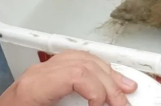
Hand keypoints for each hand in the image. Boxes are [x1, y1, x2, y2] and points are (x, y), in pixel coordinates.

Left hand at [0, 51, 136, 105]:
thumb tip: (101, 104)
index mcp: (35, 86)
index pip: (77, 73)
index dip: (98, 89)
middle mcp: (38, 73)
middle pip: (84, 65)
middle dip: (109, 85)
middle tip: (124, 103)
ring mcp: (41, 71)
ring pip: (82, 59)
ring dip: (107, 73)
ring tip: (125, 88)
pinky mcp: (44, 76)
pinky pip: (74, 62)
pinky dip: (95, 70)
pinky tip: (107, 77)